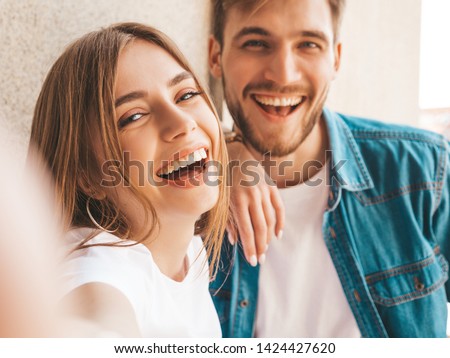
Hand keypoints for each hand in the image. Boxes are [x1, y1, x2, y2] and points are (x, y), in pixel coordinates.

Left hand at [227, 142, 284, 266]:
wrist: (235, 154)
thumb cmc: (223, 180)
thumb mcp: (221, 200)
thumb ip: (228, 221)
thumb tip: (235, 242)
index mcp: (237, 200)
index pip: (247, 231)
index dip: (250, 248)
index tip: (253, 261)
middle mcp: (252, 196)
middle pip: (260, 228)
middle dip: (261, 246)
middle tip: (261, 260)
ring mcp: (264, 191)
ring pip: (271, 220)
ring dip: (269, 237)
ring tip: (265, 248)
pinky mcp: (271, 187)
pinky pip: (279, 208)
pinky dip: (280, 222)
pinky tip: (278, 234)